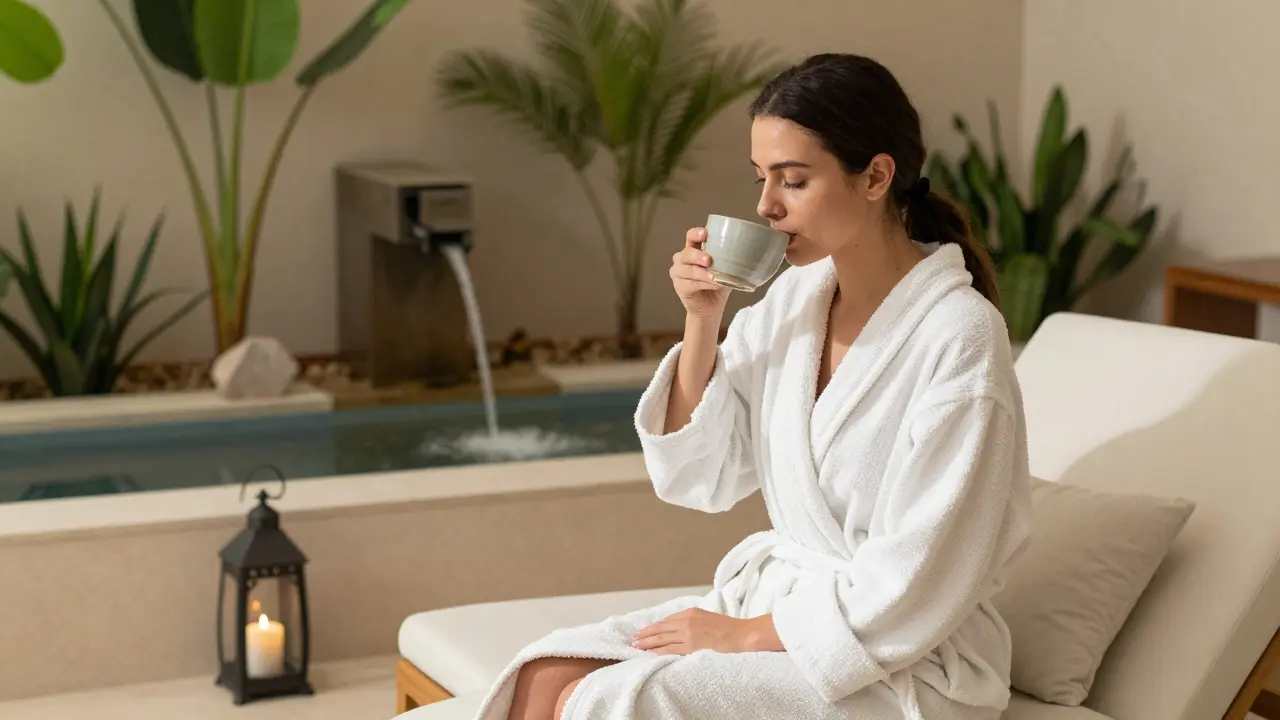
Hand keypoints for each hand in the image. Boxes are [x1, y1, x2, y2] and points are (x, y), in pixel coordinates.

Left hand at [632, 608, 776, 654]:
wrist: (742, 634)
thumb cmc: (729, 628)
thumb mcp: (707, 618)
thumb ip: (694, 621)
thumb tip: (682, 629)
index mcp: (691, 612)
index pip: (667, 621)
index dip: (654, 626)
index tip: (644, 630)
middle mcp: (687, 620)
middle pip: (661, 628)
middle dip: (646, 634)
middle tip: (635, 639)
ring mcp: (688, 633)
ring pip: (662, 639)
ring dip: (648, 643)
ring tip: (637, 647)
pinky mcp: (692, 645)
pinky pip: (670, 649)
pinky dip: (658, 651)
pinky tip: (650, 654)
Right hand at [670, 227, 730, 319]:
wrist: (711, 308)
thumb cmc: (717, 284)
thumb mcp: (725, 268)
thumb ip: (729, 259)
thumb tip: (747, 250)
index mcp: (693, 249)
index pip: (691, 236)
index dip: (696, 233)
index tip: (705, 234)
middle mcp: (682, 260)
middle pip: (686, 253)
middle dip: (697, 256)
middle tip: (709, 260)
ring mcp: (678, 273)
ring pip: (687, 270)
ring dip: (702, 273)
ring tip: (714, 276)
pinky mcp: (680, 287)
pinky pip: (689, 284)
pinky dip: (702, 284)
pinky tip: (713, 285)